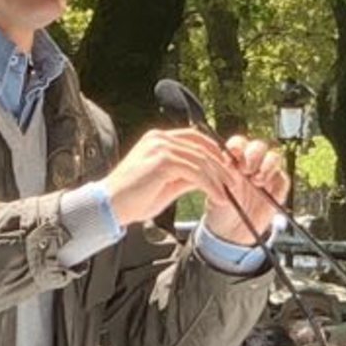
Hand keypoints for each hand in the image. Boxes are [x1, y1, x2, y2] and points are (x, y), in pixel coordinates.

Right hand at [103, 129, 264, 228]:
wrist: (109, 206)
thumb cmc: (133, 199)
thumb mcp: (166, 184)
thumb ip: (186, 176)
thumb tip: (210, 178)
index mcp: (158, 139)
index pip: (196, 138)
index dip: (215, 153)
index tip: (228, 171)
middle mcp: (160, 138)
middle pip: (202, 147)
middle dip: (222, 167)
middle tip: (235, 184)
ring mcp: (161, 147)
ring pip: (202, 160)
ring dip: (219, 180)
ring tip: (228, 195)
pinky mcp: (163, 161)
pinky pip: (196, 172)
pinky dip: (211, 186)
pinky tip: (218, 198)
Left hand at [200, 134, 287, 246]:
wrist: (231, 231)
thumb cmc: (221, 208)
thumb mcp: (216, 189)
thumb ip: (221, 173)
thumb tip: (224, 160)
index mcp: (234, 160)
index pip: (239, 144)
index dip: (238, 146)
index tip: (233, 154)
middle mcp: (252, 164)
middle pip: (259, 146)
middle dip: (253, 154)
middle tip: (246, 169)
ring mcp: (266, 174)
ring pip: (274, 156)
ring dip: (266, 165)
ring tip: (256, 180)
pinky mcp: (278, 186)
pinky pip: (282, 176)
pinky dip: (275, 178)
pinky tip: (264, 188)